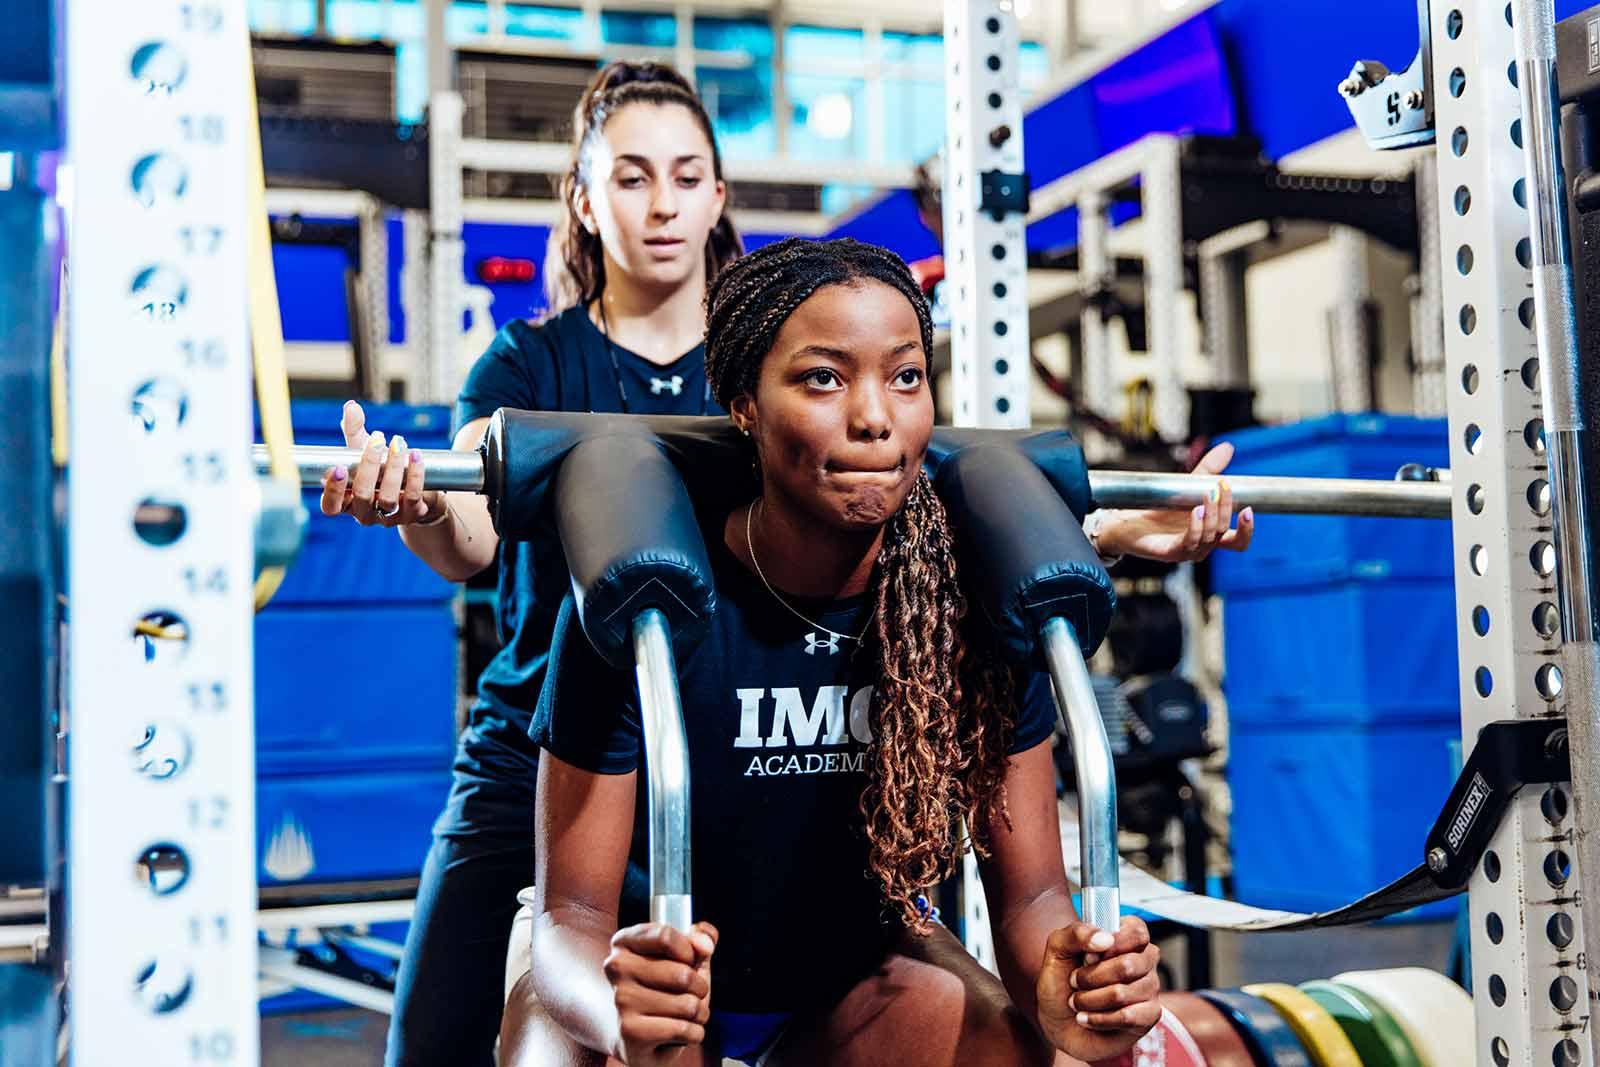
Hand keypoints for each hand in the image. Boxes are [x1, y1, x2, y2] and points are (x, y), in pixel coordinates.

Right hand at [318, 400, 444, 527]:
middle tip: (378, 440)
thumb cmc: (381, 469)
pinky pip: (413, 496)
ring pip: (388, 498)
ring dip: (394, 468)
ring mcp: (389, 517)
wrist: (417, 489)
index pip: (330, 506)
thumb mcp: (364, 450)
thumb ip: (354, 430)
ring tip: (398, 443)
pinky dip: (415, 474)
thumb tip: (351, 407)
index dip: (332, 490)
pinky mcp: (412, 514)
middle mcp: (365, 513)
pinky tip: (415, 455)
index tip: (337, 467)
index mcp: (346, 501)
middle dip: (369, 465)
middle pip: (362, 495)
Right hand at [605, 921, 717, 1066]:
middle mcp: (617, 968)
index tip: (689, 961)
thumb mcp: (682, 956)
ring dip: (699, 1013)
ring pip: (689, 1005)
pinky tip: (680, 1033)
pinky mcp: (630, 1032)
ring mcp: (622, 1000)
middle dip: (700, 988)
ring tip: (685, 1014)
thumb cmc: (661, 987)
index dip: (689, 952)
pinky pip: (685, 1030)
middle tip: (691, 994)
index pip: (666, 937)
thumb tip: (706, 945)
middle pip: (683, 975)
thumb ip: (701, 938)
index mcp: (625, 941)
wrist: (627, 1031)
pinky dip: (694, 1033)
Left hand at [1036, 917, 1160, 1061]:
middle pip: (1127, 965)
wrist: (1059, 1022)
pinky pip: (1127, 1017)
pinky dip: (1097, 1018)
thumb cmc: (1062, 982)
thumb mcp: (1057, 950)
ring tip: (1078, 1001)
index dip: (1111, 944)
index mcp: (1126, 937)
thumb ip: (1076, 933)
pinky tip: (1087, 1017)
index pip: (1137, 931)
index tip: (1087, 955)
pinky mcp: (1149, 1015)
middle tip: (1075, 981)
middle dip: (1090, 977)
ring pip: (1121, 994)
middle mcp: (1144, 960)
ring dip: (1088, 1000)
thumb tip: (1105, 938)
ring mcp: (1150, 988)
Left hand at [1095, 442, 1253, 562]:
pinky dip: (1196, 528)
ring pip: (1209, 539)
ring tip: (1208, 495)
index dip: (1247, 529)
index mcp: (1210, 534)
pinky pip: (1188, 544)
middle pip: (1227, 538)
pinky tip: (1196, 511)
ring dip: (1213, 517)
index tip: (1249, 508)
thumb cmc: (1158, 508)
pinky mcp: (1169, 552)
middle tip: (1224, 489)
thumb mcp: (1186, 486)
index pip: (1237, 541)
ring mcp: (1186, 551)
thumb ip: (1208, 470)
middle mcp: (1202, 546)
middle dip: (1228, 512)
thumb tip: (1228, 448)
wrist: (1125, 520)